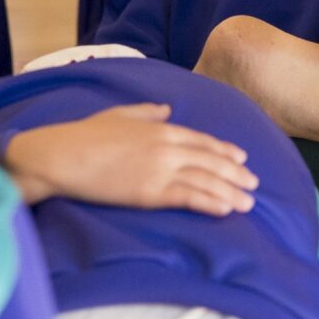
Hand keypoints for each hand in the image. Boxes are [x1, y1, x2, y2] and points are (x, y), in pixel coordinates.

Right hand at [3, 104, 259, 215]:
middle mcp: (167, 147)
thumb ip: (147, 111)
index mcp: (161, 128)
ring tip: (247, 203)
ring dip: (230, 192)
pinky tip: (225, 209)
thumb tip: (166, 109)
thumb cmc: (85, 135)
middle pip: (211, 161)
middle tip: (254, 184)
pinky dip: (210, 202)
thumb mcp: (119, 114)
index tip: (242, 158)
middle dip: (236, 173)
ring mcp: (161, 170)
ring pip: (206, 181)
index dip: (225, 150)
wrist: (64, 155)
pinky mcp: (151, 192)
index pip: (202, 140)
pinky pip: (189, 197)